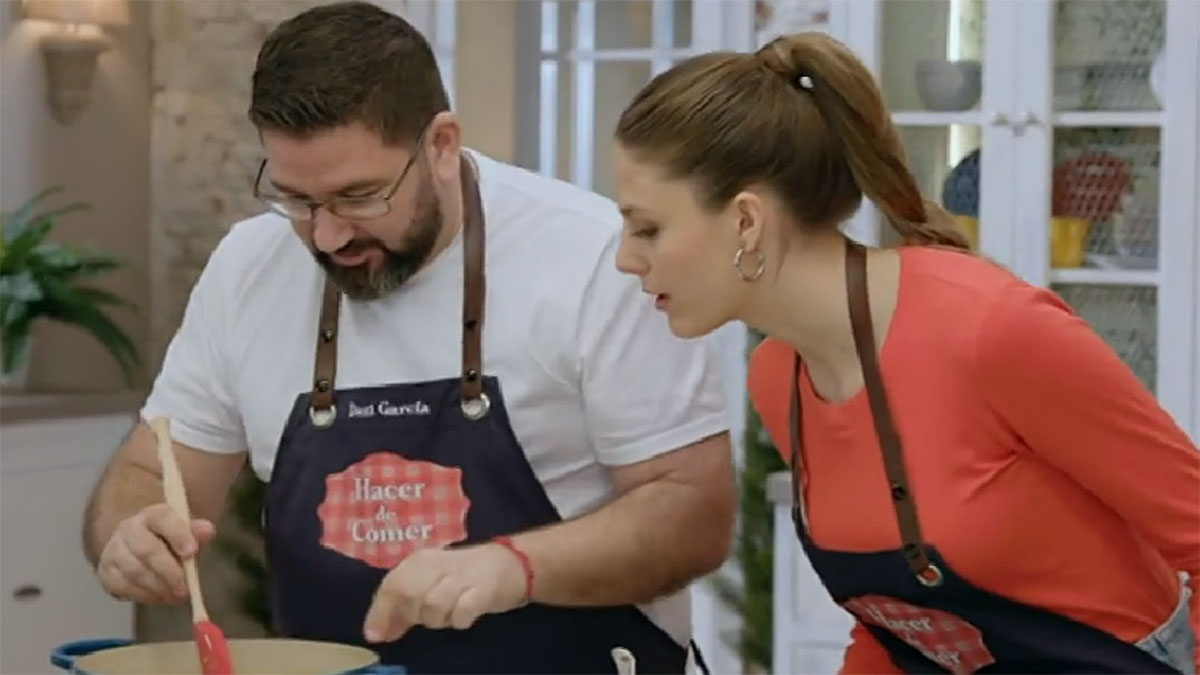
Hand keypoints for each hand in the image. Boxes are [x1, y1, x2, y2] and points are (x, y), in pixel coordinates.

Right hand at [95, 503, 215, 604]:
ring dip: (158, 588)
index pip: (163, 519)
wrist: (140, 549)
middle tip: (185, 590)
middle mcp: (129, 529)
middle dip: (169, 572)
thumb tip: (208, 530)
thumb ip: (197, 533)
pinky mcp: (106, 572)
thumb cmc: (171, 542)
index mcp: (153, 515)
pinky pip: (123, 587)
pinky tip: (159, 597)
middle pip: (147, 550)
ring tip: (176, 597)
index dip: (178, 534)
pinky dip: (144, 596)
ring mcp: (114, 550)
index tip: (192, 552)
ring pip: (135, 571)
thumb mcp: (188, 535)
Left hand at [363, 542, 527, 642]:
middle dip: (412, 615)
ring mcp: (462, 576)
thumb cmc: (463, 577)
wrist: (511, 564)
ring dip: (438, 619)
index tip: (376, 636)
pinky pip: (462, 613)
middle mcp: (439, 564)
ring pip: (434, 605)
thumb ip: (404, 606)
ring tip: (449, 614)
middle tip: (425, 619)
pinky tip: (465, 615)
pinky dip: (459, 620)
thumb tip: (377, 633)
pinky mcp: (484, 589)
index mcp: (421, 560)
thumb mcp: (430, 585)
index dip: (380, 612)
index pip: (392, 584)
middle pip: (410, 595)